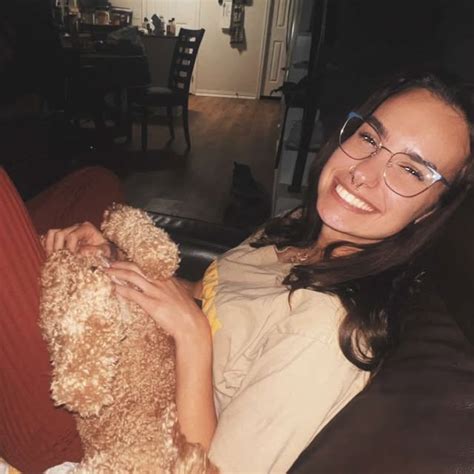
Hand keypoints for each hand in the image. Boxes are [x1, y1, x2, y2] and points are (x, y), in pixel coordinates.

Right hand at [42, 222, 110, 257]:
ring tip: (54, 259)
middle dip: (59, 249)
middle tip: (61, 261)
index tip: (71, 260)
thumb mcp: (106, 251)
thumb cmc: (106, 251)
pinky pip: (50, 237)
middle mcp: (76, 227)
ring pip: (53, 234)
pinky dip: (48, 246)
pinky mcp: (62, 237)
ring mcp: (68, 230)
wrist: (106, 252)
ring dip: (51, 247)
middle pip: (60, 234)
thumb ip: (95, 251)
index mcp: (86, 228)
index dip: (69, 249)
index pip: (72, 236)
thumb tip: (80, 252)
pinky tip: (52, 257)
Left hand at [106, 261, 215, 449]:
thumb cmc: (187, 313)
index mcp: (168, 278)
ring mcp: (156, 292)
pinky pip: (133, 294)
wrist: (192, 325)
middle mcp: (161, 282)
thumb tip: (161, 288)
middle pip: (137, 267)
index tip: (124, 262)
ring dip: (117, 273)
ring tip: (107, 273)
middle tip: (110, 264)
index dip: (133, 263)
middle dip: (121, 264)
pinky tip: (114, 289)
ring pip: (132, 277)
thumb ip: (170, 288)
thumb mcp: (180, 295)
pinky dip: (122, 290)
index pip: (147, 265)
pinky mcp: (152, 304)